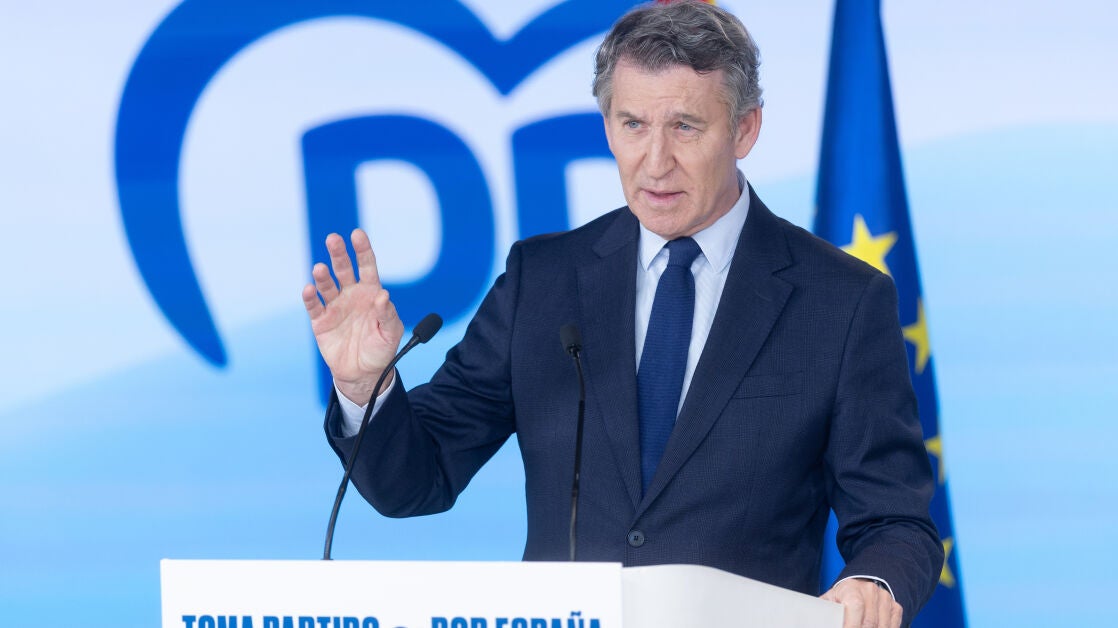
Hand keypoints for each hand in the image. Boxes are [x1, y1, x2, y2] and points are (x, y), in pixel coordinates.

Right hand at [301, 229, 404, 403]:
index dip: (362, 250)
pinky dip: (310, 297)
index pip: (367, 266)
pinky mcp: (320, 321)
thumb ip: (388, 314)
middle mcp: (351, 295)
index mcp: (370, 293)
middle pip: (343, 269)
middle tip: (333, 239)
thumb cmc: (380, 349)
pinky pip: (314, 305)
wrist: (363, 373)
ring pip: (326, 285)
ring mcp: (335, 306)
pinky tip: (309, 289)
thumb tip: (383, 296)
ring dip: (323, 275)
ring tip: (320, 269)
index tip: (357, 234)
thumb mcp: (391, 333)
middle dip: (338, 254)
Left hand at [821, 578, 901, 627]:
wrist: (861, 585)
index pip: (855, 607)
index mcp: (851, 588)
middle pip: (870, 622)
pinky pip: (893, 626)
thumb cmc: (842, 597)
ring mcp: (885, 599)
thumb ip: (826, 611)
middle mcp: (871, 591)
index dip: (851, 625)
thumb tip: (815, 622)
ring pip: (883, 626)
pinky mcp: (896, 607)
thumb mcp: (831, 600)